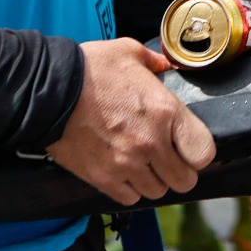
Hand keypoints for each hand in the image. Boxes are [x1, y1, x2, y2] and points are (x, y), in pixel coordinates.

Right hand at [46, 38, 215, 205]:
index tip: (189, 146)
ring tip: (143, 164)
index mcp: (165, 111)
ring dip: (154, 180)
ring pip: (157, 191)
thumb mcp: (128, 52)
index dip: (198, 152)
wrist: (48, 91)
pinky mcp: (103, 177)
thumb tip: (165, 66)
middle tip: (168, 159)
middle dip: (179, 171)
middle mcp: (151, 142)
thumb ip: (154, 62)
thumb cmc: (89, 69)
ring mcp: (127, 164)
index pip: (203, 152)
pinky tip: (124, 172)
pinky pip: (129, 198)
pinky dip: (130, 189)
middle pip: (184, 180)